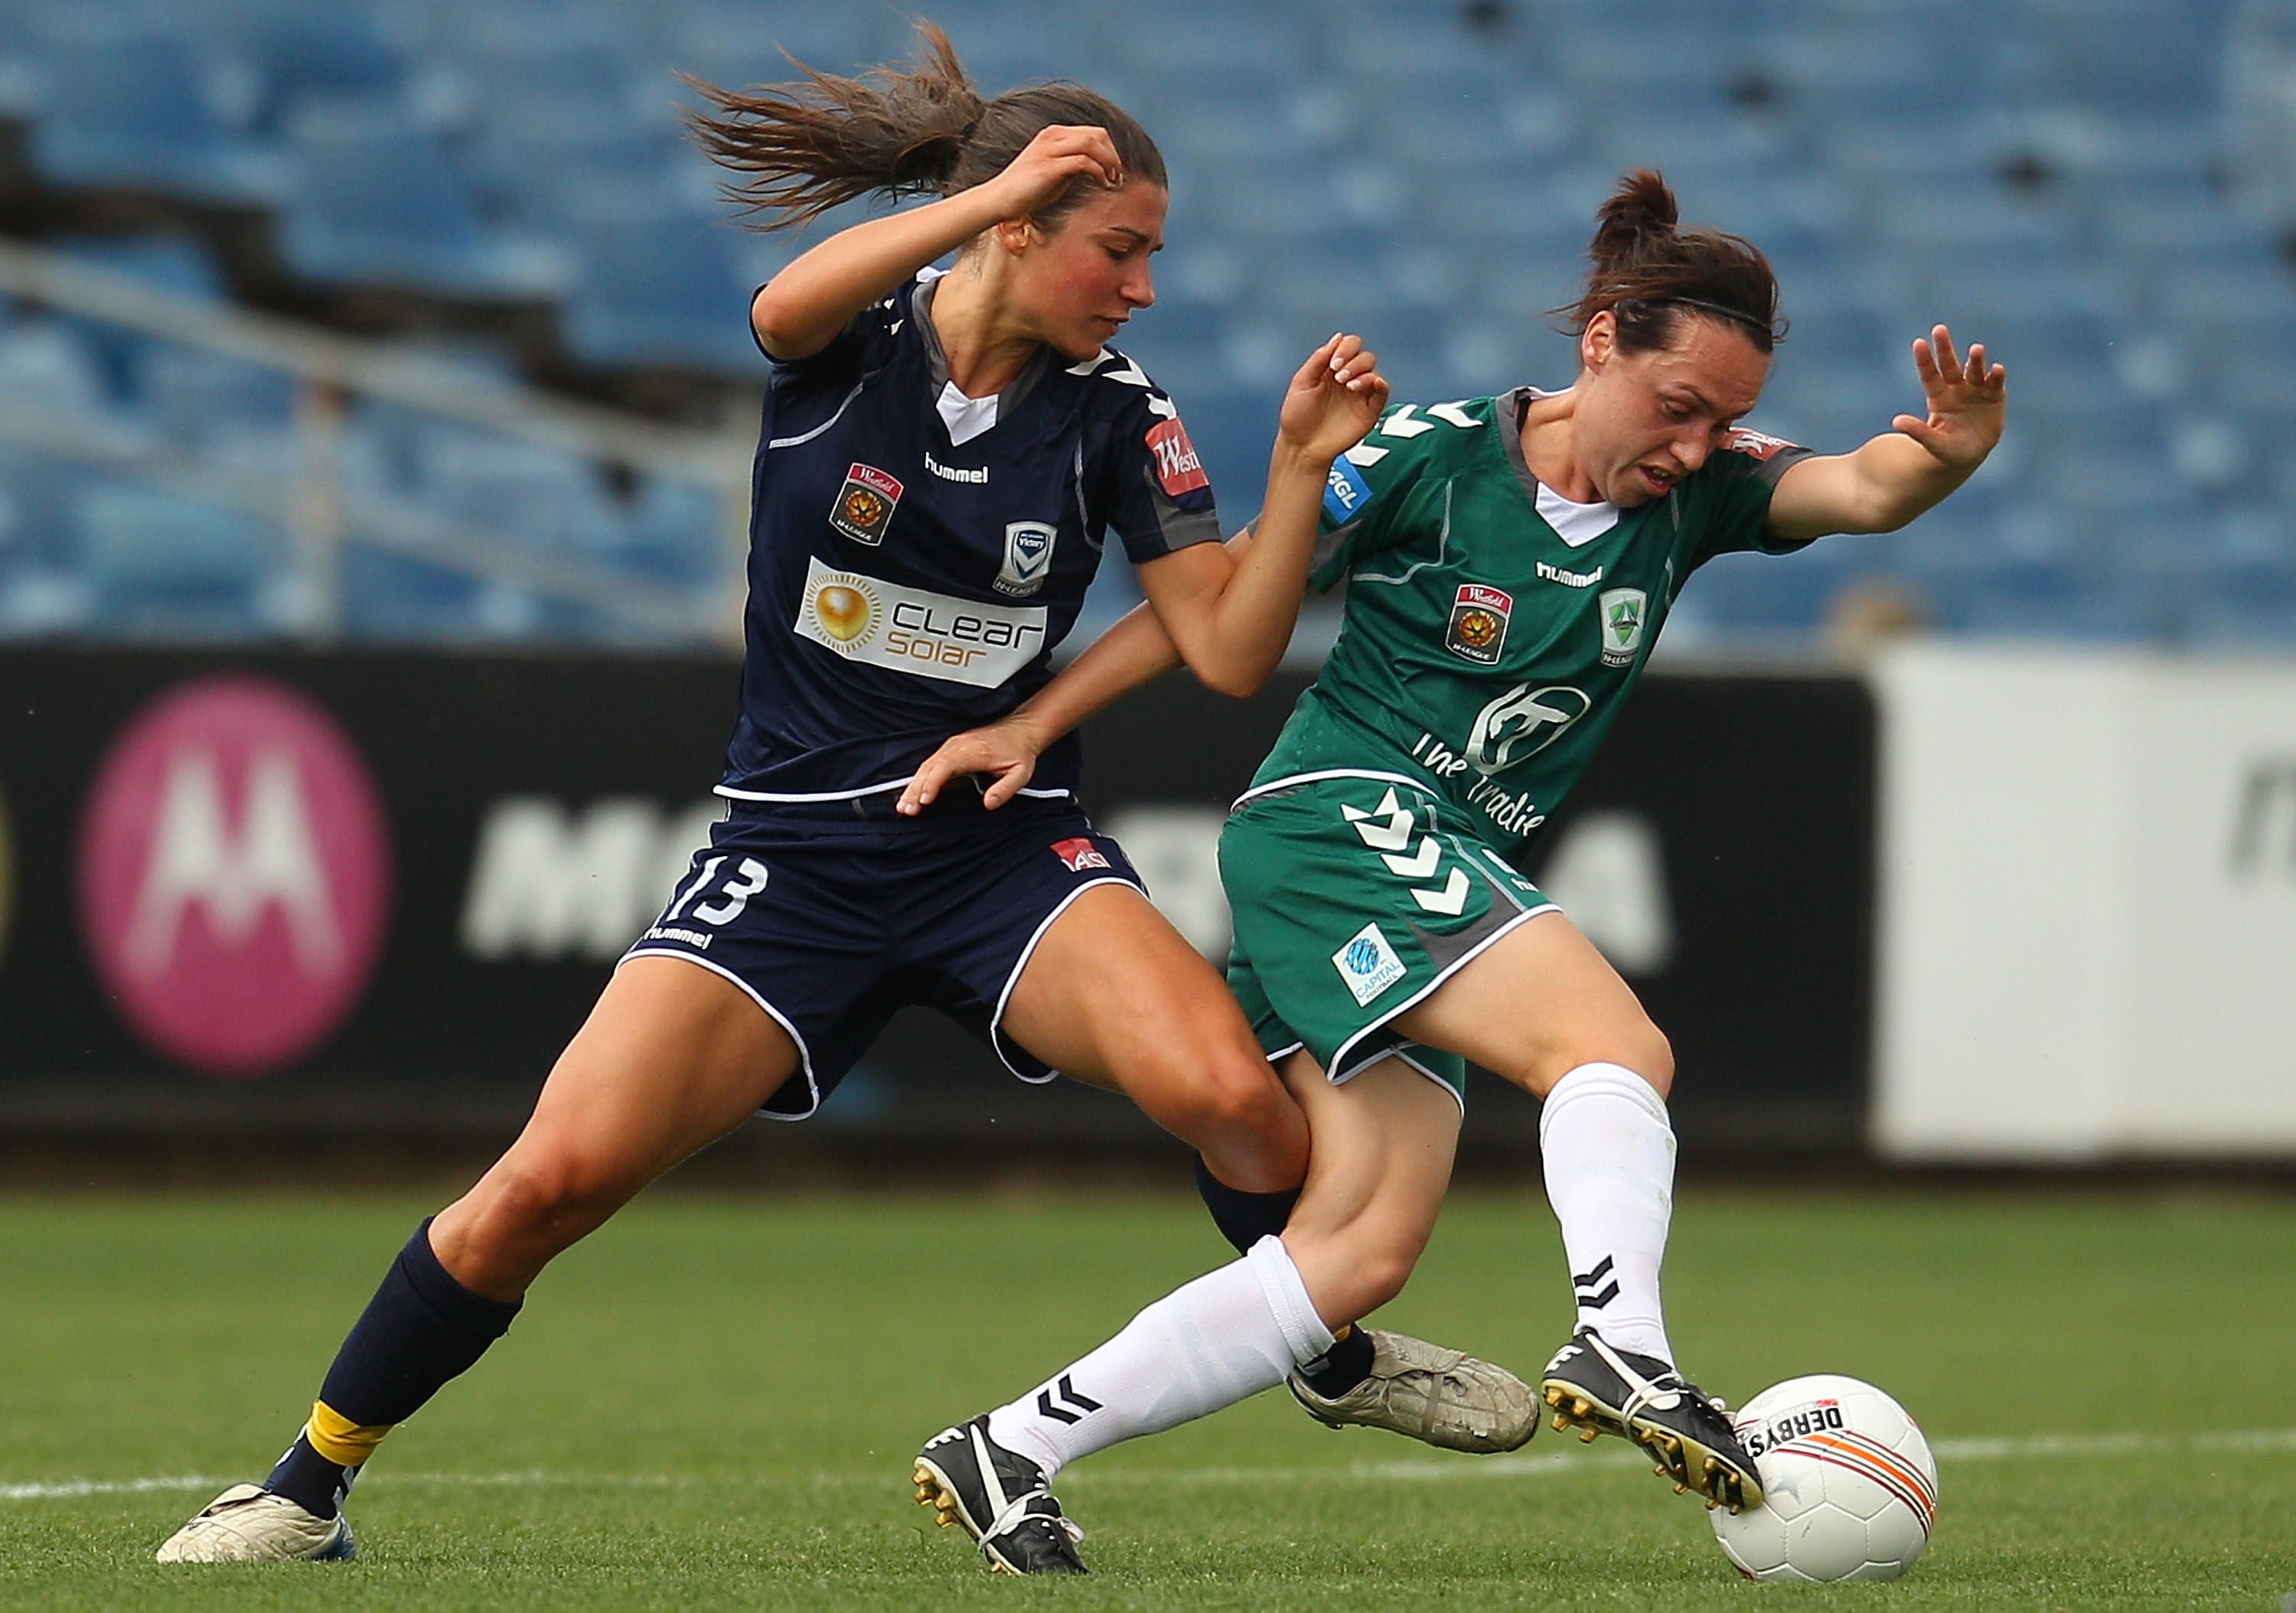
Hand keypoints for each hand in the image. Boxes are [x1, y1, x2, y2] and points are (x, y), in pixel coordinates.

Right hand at [896, 718, 1044, 814]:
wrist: (1019, 731)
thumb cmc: (1018, 753)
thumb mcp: (1020, 773)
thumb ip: (1006, 789)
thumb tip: (988, 803)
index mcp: (972, 750)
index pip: (945, 766)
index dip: (932, 783)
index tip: (924, 800)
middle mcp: (957, 746)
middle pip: (929, 767)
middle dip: (915, 789)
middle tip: (906, 810)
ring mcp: (951, 747)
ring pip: (926, 767)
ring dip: (913, 787)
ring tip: (903, 807)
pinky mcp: (950, 751)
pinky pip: (930, 765)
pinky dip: (919, 780)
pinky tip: (911, 794)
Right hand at [981, 125, 1124, 219]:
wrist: (999, 200)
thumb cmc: (1026, 191)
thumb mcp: (1054, 172)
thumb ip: (1073, 165)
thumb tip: (1097, 168)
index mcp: (1053, 134)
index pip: (1093, 132)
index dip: (1110, 151)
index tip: (1115, 172)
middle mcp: (1051, 136)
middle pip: (1097, 134)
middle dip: (1113, 155)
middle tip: (1118, 177)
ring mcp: (1049, 150)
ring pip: (1092, 144)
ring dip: (1109, 162)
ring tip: (1113, 181)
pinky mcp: (1049, 167)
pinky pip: (1083, 162)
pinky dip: (1099, 172)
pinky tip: (1102, 184)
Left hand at [1275, 333, 1389, 464]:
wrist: (1302, 446)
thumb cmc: (1297, 417)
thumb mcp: (1302, 383)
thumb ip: (1319, 359)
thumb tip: (1337, 337)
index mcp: (1331, 369)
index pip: (1348, 346)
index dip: (1345, 348)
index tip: (1333, 364)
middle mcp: (1347, 379)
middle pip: (1364, 356)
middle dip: (1353, 361)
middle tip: (1338, 377)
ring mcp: (1359, 394)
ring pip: (1373, 371)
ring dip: (1362, 373)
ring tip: (1348, 386)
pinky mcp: (1369, 410)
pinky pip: (1382, 392)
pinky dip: (1381, 384)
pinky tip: (1372, 384)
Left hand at [1892, 324, 2006, 471]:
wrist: (1971, 455)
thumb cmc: (1948, 450)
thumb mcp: (1933, 444)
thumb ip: (1918, 432)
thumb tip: (1896, 422)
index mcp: (1939, 398)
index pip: (1930, 375)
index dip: (1924, 360)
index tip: (1918, 342)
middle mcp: (1956, 389)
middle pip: (1950, 366)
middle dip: (1945, 348)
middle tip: (1939, 329)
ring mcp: (1976, 391)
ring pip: (1974, 371)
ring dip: (1975, 360)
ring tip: (1976, 349)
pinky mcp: (1995, 397)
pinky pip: (1995, 384)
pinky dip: (1996, 376)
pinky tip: (1997, 369)